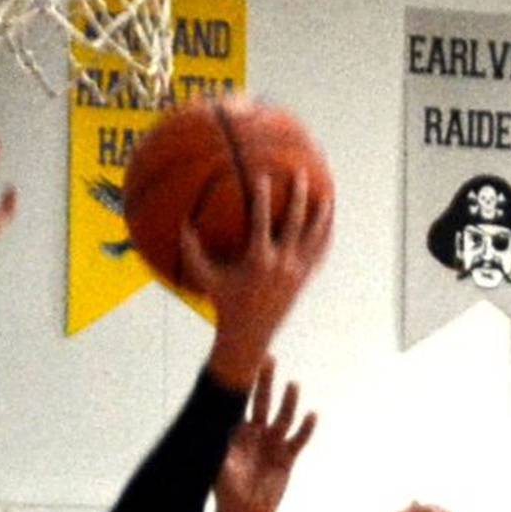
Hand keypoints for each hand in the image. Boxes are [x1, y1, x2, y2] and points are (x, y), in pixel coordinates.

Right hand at [190, 161, 334, 387]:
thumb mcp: (205, 279)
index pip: (262, 222)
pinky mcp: (302, 282)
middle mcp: (281, 265)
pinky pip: (317, 257)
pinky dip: (324, 240)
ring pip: (314, 240)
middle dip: (299, 198)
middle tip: (302, 174)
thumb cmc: (223, 305)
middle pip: (295, 224)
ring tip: (328, 196)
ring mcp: (295, 273)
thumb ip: (192, 252)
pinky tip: (329, 226)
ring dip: (321, 217)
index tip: (262, 176)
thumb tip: (181, 224)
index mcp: (258, 261)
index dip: (262, 198)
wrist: (248, 337)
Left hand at [214, 360, 315, 511]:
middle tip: (268, 359)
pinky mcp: (287, 458)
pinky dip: (306, 428)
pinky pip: (298, 439)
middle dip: (265, 381)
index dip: (243, 384)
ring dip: (288, 401)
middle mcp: (256, 434)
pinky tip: (312, 414)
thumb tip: (210, 421)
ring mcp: (273, 444)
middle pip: (262, 401)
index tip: (242, 363)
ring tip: (293, 384)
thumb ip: (219, 443)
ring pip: (283, 417)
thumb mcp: (218, 464)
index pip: (241, 402)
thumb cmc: (226, 491)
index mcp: (237, 433)